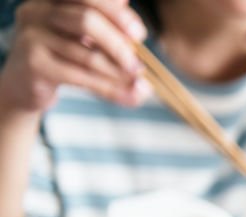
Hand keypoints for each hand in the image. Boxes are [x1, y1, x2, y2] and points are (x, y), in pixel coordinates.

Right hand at [0, 0, 147, 113]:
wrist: (24, 85)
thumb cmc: (60, 57)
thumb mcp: (82, 38)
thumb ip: (106, 29)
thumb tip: (136, 32)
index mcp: (52, 0)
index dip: (116, 13)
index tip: (139, 34)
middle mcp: (37, 11)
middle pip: (86, 20)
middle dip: (119, 44)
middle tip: (138, 65)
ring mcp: (32, 36)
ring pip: (87, 55)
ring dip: (119, 73)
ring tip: (139, 85)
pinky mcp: (33, 63)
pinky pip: (80, 76)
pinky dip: (110, 89)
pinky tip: (129, 96)